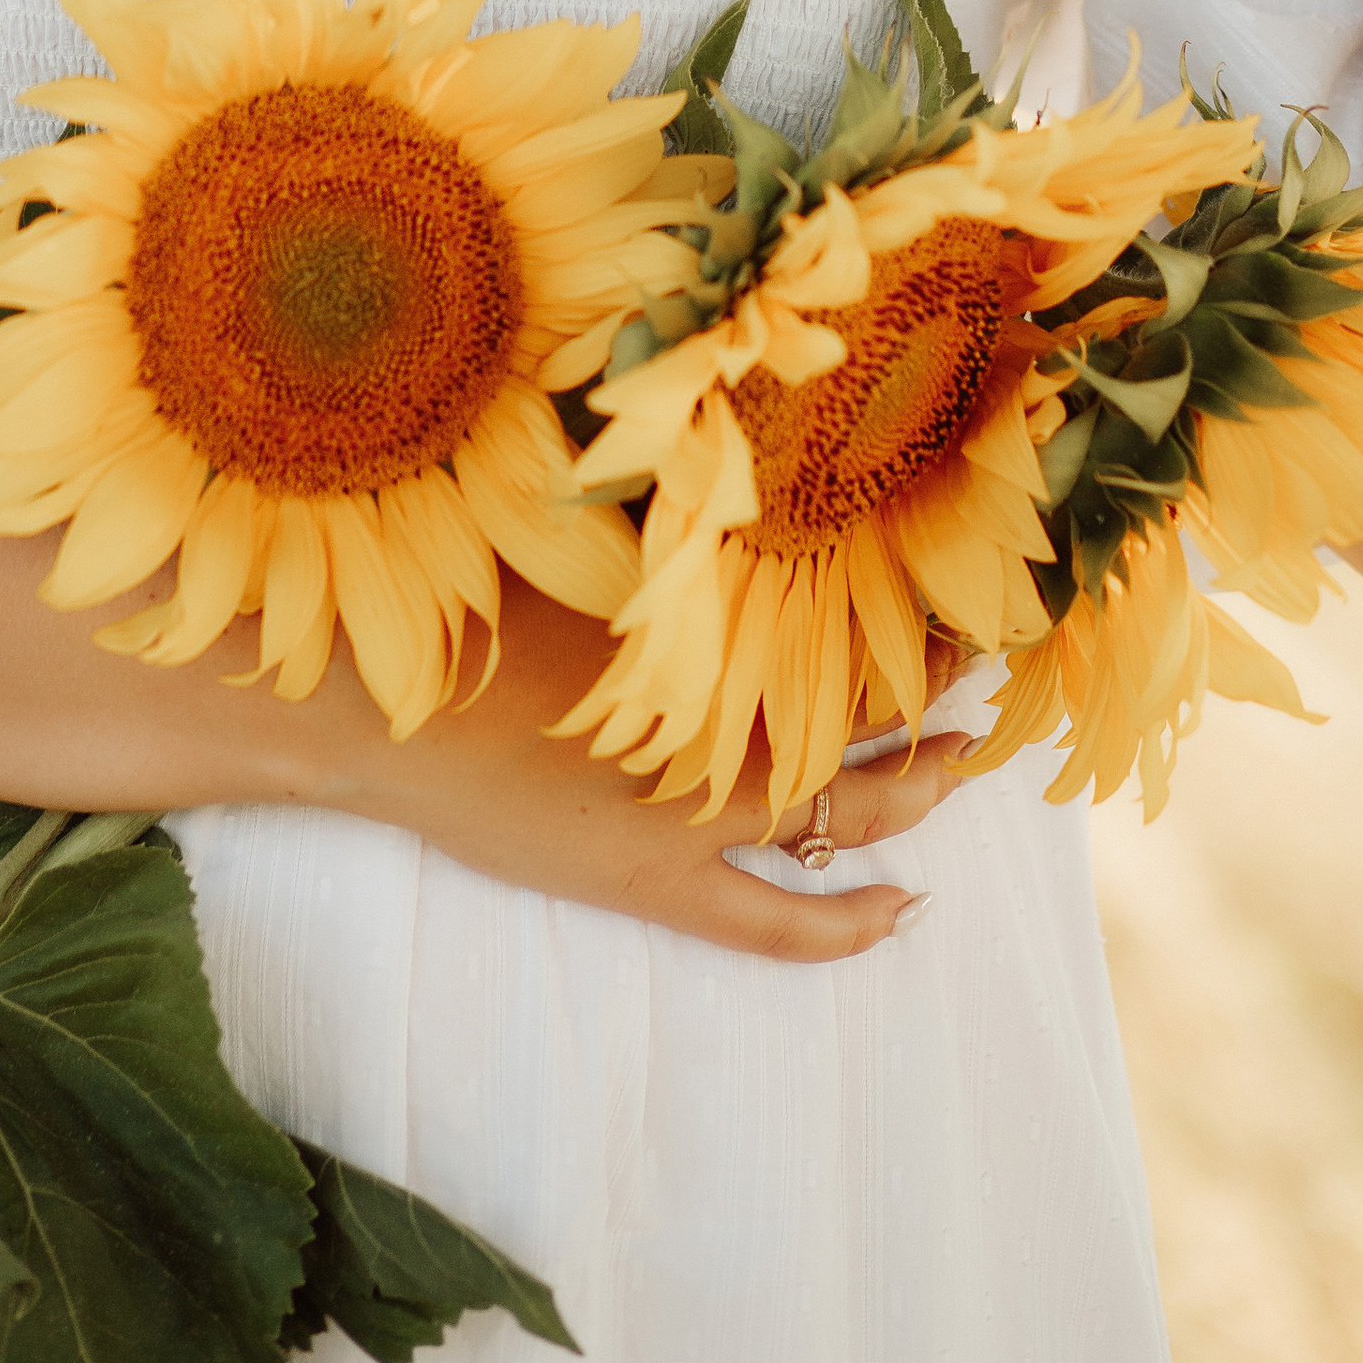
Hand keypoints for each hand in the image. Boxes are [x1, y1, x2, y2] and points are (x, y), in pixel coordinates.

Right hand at [303, 571, 972, 962]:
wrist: (384, 703)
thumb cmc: (471, 598)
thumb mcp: (578, 533)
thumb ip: (664, 518)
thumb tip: (722, 440)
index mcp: (706, 637)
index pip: (843, 631)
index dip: (910, 620)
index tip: (957, 589)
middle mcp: (720, 728)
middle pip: (861, 716)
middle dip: (928, 695)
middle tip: (978, 667)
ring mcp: (695, 816)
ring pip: (842, 814)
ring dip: (911, 791)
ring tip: (961, 763)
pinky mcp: (653, 880)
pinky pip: (772, 921)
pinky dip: (843, 923)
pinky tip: (902, 909)